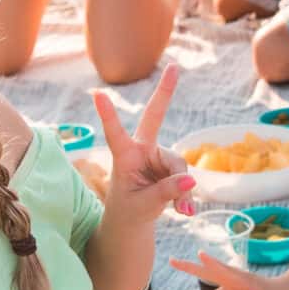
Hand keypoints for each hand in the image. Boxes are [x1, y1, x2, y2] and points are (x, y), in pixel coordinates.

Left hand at [92, 64, 195, 225]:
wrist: (132, 222)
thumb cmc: (129, 210)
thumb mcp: (143, 206)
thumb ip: (165, 192)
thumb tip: (191, 180)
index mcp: (124, 157)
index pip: (114, 134)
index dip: (108, 115)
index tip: (97, 94)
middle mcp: (142, 150)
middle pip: (155, 117)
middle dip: (165, 92)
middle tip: (175, 67)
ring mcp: (158, 157)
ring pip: (179, 166)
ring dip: (182, 190)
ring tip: (178, 212)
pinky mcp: (172, 168)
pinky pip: (187, 179)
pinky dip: (187, 197)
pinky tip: (185, 212)